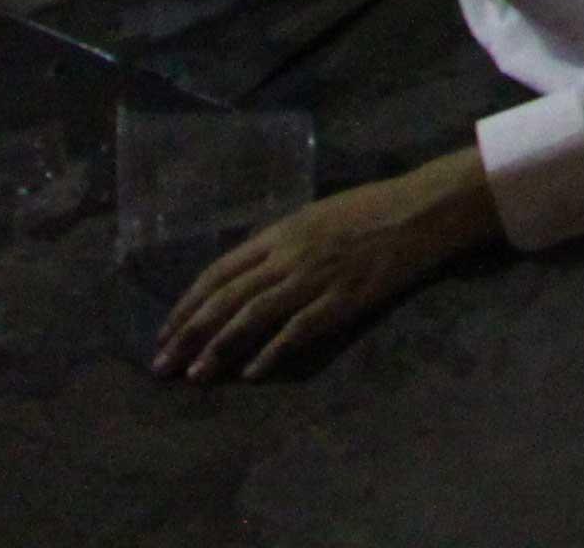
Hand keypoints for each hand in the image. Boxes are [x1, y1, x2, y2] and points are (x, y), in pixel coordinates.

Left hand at [153, 156, 499, 381]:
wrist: (421, 210)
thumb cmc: (370, 208)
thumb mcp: (315, 216)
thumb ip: (279, 244)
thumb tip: (245, 273)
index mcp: (279, 232)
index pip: (218, 272)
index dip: (186, 305)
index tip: (164, 332)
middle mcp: (288, 255)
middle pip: (226, 298)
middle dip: (188, 333)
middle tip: (161, 365)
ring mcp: (315, 278)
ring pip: (253, 316)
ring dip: (219, 348)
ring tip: (195, 375)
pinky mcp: (343, 299)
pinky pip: (299, 329)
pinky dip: (273, 352)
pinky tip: (253, 373)